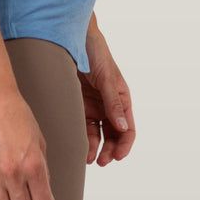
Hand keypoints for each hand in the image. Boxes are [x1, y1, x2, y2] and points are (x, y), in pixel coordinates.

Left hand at [80, 26, 135, 165]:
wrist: (72, 37)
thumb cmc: (95, 51)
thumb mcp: (106, 76)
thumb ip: (113, 101)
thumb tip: (122, 127)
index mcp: (121, 98)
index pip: (127, 128)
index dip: (124, 144)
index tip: (117, 156)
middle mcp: (108, 105)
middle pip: (113, 135)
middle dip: (109, 150)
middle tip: (102, 162)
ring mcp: (93, 105)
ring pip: (97, 134)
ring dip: (95, 148)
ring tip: (88, 159)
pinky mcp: (78, 104)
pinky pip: (82, 126)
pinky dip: (82, 138)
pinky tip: (79, 146)